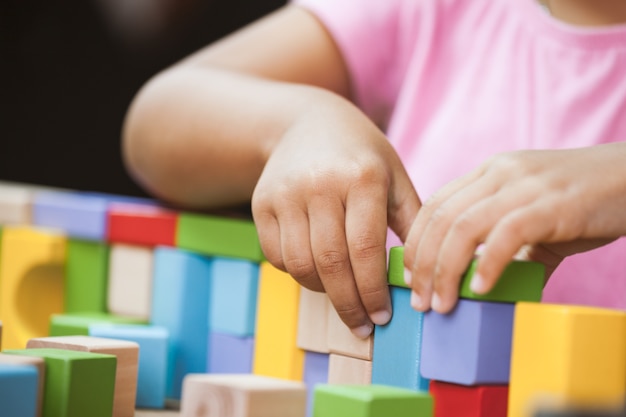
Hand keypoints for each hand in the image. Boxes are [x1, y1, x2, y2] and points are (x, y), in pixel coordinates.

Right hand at [252, 93, 419, 336]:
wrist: (306, 123)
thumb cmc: (360, 154)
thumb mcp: (394, 176)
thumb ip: (412, 222)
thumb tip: (422, 276)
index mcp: (362, 177)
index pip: (366, 249)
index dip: (373, 291)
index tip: (382, 317)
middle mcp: (320, 184)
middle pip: (331, 263)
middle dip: (349, 304)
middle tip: (362, 326)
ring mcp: (286, 193)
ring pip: (300, 264)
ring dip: (323, 291)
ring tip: (341, 296)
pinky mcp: (262, 202)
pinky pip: (277, 255)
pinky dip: (298, 273)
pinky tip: (317, 271)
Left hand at [404, 143, 625, 313]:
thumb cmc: (584, 202)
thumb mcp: (535, 218)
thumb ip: (507, 246)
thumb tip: (486, 287)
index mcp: (490, 173)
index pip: (435, 205)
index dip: (415, 243)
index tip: (409, 277)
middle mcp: (500, 173)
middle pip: (441, 219)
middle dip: (422, 264)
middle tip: (420, 300)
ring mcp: (524, 186)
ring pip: (463, 228)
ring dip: (445, 271)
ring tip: (442, 303)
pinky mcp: (551, 204)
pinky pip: (505, 235)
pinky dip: (487, 265)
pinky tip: (481, 290)